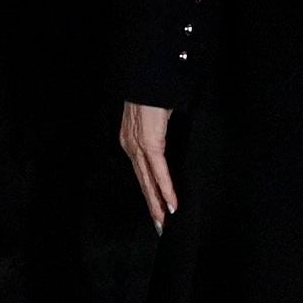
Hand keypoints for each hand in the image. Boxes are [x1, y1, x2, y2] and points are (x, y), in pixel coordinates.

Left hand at [118, 102, 177, 230]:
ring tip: (165, 222)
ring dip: (158, 204)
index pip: (141, 173)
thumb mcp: (157, 118)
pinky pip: (159, 171)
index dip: (149, 192)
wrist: (149, 76)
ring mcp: (137, 145)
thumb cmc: (156, 92)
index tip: (156, 209)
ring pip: (148, 181)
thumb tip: (168, 143)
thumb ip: (159, 133)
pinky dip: (166, 189)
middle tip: (160, 226)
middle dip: (152, 206)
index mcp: (130, 140)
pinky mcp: (150, 143)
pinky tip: (172, 203)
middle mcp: (130, 146)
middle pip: (142, 182)